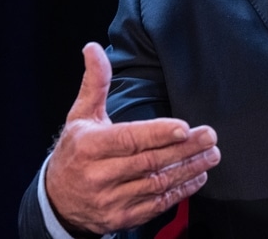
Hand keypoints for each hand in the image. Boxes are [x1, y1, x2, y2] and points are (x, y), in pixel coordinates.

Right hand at [45, 42, 220, 234]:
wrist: (56, 200)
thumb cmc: (75, 152)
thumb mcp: (80, 116)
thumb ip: (94, 83)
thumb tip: (93, 49)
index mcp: (89, 146)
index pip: (128, 139)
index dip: (157, 134)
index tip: (184, 127)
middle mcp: (99, 175)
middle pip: (149, 161)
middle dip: (183, 149)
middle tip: (209, 137)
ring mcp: (110, 200)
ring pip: (157, 184)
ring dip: (188, 169)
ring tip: (211, 155)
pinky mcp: (121, 218)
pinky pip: (156, 204)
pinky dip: (180, 191)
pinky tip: (197, 176)